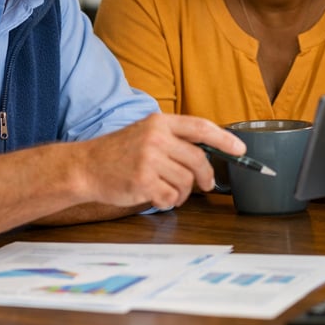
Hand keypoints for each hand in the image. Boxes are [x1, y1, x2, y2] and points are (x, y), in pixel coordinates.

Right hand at [82, 113, 244, 210]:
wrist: (85, 167)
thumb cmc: (118, 153)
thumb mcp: (146, 133)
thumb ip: (174, 138)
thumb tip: (209, 152)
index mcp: (159, 122)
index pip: (200, 127)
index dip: (224, 139)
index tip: (240, 149)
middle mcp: (156, 138)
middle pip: (198, 159)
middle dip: (206, 176)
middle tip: (207, 185)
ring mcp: (148, 160)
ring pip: (186, 182)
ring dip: (182, 192)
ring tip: (168, 190)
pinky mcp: (142, 181)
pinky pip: (171, 197)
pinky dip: (168, 202)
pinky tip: (156, 196)